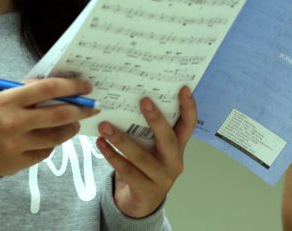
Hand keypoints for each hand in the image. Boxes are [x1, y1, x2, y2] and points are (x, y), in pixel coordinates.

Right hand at [0, 77, 98, 175]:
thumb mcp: (1, 96)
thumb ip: (28, 91)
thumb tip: (60, 85)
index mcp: (8, 100)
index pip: (48, 89)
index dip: (71, 87)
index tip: (86, 87)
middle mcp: (13, 123)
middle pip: (59, 115)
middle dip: (81, 110)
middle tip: (93, 107)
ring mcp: (16, 145)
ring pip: (57, 137)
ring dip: (71, 128)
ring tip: (74, 122)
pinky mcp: (17, 163)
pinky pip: (45, 152)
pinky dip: (52, 144)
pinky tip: (51, 137)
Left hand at [97, 86, 196, 218]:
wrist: (143, 203)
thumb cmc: (147, 167)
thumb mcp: (155, 149)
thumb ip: (150, 131)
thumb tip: (131, 100)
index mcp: (179, 147)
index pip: (189, 125)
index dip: (189, 107)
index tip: (184, 88)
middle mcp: (174, 161)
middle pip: (168, 139)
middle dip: (156, 119)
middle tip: (144, 101)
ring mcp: (162, 178)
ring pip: (141, 156)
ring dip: (121, 139)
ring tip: (105, 126)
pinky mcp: (145, 190)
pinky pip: (127, 171)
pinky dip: (112, 156)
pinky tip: (101, 144)